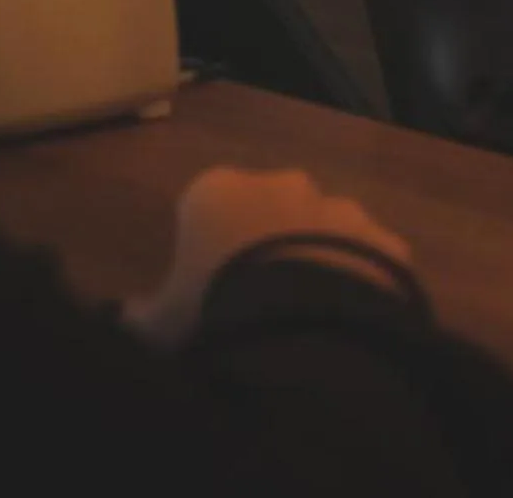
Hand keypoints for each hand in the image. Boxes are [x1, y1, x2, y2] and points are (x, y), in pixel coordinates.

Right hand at [122, 167, 411, 348]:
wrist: (306, 329)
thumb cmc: (216, 311)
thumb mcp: (160, 324)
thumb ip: (142, 314)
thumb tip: (124, 315)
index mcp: (217, 189)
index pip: (206, 205)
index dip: (208, 246)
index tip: (209, 287)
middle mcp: (282, 183)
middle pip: (270, 209)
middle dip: (269, 241)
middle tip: (263, 299)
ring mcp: (341, 208)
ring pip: (326, 230)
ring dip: (320, 258)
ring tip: (311, 316)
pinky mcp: (388, 242)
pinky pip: (372, 260)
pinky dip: (364, 282)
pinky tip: (353, 321)